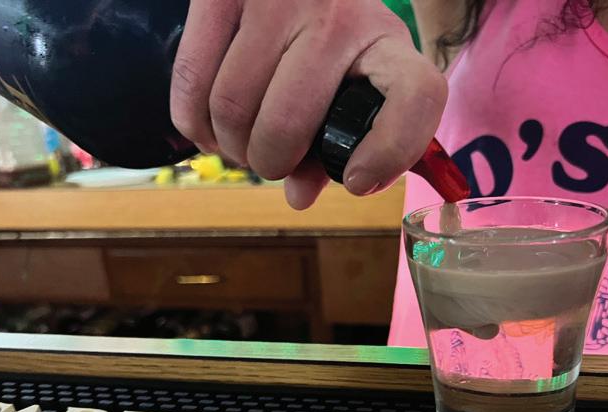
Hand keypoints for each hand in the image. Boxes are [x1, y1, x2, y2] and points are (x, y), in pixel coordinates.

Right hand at [170, 0, 446, 208]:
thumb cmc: (329, 43)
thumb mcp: (354, 85)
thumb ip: (336, 147)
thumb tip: (297, 195)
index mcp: (387, 42)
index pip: (414, 95)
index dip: (387, 152)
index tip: (355, 180)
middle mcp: (337, 15)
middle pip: (286, 125)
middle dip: (270, 164)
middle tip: (271, 161)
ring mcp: (276, 0)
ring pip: (231, 108)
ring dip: (231, 147)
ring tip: (242, 142)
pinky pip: (194, 82)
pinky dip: (196, 124)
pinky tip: (211, 126)